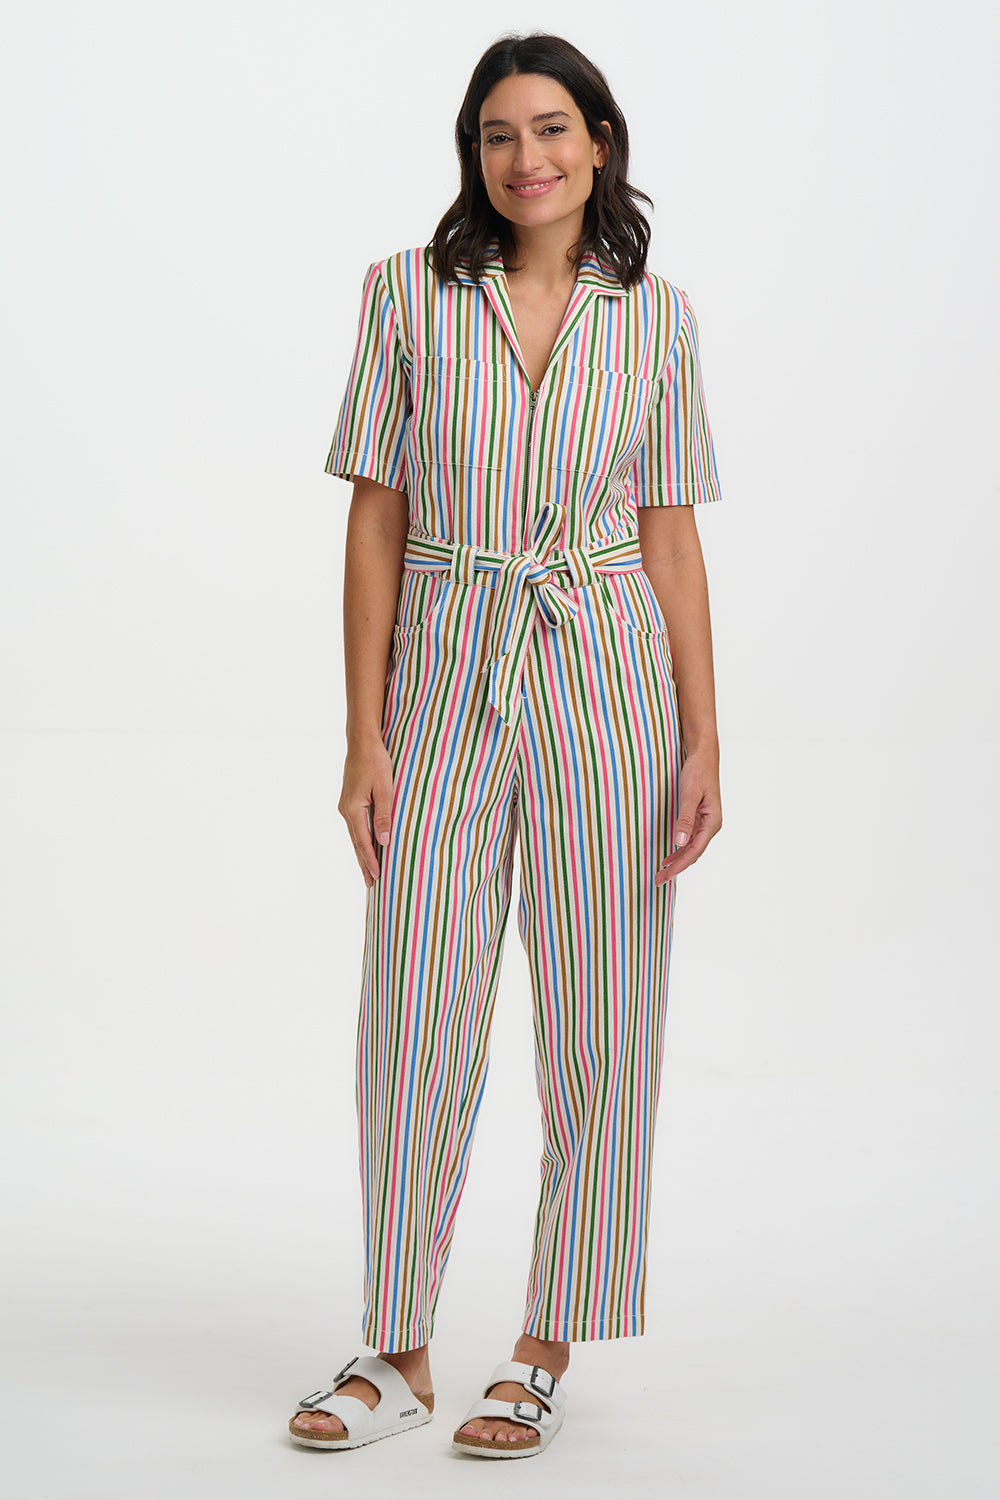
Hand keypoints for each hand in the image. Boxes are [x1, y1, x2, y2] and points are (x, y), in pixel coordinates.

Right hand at [339, 736, 394, 888]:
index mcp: (352, 809)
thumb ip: (384, 815)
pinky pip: (357, 826)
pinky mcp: (351, 800)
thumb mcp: (385, 788)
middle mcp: (346, 810)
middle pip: (356, 843)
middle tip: (371, 885)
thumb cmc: (376, 762)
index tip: (376, 878)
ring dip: (362, 853)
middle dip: (364, 864)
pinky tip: (367, 845)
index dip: (370, 861)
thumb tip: (383, 841)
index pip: (363, 842)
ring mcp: (346, 805)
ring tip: (369, 870)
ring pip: (355, 835)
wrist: (362, 742)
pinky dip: (362, 839)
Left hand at [654, 748, 721, 884]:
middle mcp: (711, 825)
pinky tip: (670, 854)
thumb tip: (679, 843)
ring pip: (691, 848)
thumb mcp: (689, 795)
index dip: (679, 866)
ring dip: (677, 861)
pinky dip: (679, 849)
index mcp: (712, 822)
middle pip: (693, 854)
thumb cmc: (697, 773)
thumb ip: (685, 819)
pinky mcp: (700, 818)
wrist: (703, 757)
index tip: (665, 875)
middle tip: (658, 880)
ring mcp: (706, 822)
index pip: (694, 851)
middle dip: (676, 868)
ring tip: (662, 872)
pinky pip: (690, 839)